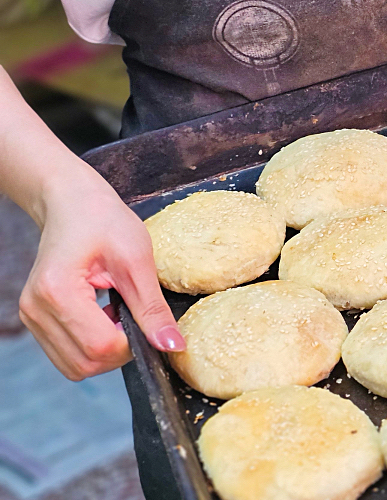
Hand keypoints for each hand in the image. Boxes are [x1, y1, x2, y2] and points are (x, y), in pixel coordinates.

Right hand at [18, 172, 183, 380]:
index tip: (147, 320)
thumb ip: (153, 309)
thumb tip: (172, 346)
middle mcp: (36, 309)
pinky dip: (92, 346)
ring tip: (118, 313)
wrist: (72, 203)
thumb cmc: (104, 221)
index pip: (100, 347)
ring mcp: (31, 317)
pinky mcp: (36, 320)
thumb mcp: (137, 260)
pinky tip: (104, 316)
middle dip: (120, 351)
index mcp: (57, 291)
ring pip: (75, 365)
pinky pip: (68, 353)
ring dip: (106, 351)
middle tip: (135, 316)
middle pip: (86, 363)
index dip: (132, 344)